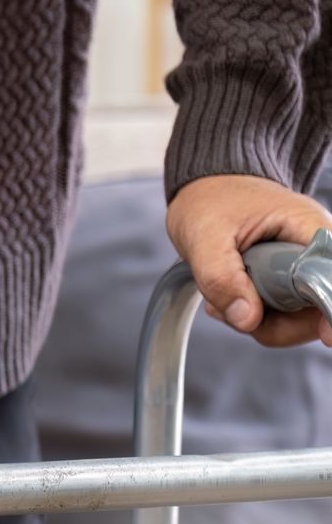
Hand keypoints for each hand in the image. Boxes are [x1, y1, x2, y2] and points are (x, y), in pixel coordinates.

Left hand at [167, 173, 331, 346]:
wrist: (207, 188)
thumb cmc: (211, 200)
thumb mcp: (203, 236)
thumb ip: (220, 277)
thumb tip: (247, 319)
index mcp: (312, 230)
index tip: (326, 335)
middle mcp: (320, 251)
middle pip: (322, 308)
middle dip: (279, 322)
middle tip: (234, 308)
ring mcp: (308, 269)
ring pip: (303, 319)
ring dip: (262, 321)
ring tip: (223, 298)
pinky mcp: (294, 281)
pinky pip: (286, 314)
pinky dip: (257, 316)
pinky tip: (230, 298)